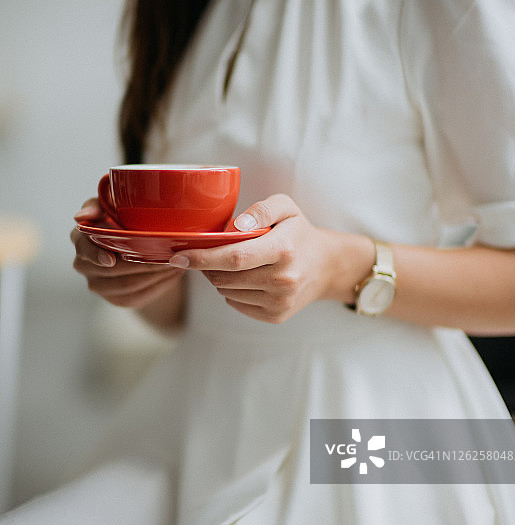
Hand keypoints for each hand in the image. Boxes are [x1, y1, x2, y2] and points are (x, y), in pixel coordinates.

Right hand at [71, 198, 185, 311]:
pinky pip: (138, 297)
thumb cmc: (122, 218)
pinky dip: (158, 286)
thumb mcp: (110, 205)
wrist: (135, 245)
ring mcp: (99, 285)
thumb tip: (80, 216)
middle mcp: (84, 265)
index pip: (83, 248)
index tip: (111, 259)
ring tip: (176, 262)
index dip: (96, 255)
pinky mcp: (116, 299)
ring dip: (155, 274)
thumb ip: (97, 205)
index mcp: (80, 239)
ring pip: (129, 285)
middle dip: (143, 263)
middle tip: (169, 254)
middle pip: (113, 271)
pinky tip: (171, 275)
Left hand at [168, 194, 373, 322]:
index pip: (234, 257)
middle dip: (208, 266)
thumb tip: (236, 227)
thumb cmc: (298, 232)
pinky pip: (236, 304)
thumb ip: (261, 209)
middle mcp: (283, 279)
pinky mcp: (276, 316)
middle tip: (213, 253)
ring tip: (236, 264)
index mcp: (283, 249)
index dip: (202, 258)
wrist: (327, 266)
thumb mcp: (286, 207)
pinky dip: (233, 291)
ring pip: (227, 292)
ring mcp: (280, 302)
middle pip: (224, 277)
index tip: (178, 257)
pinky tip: (248, 278)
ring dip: (221, 278)